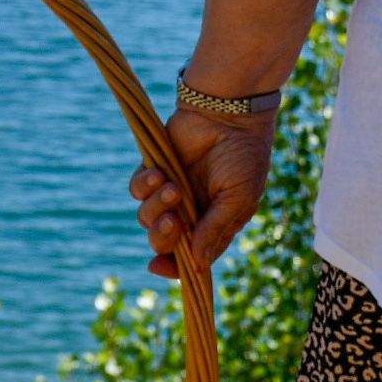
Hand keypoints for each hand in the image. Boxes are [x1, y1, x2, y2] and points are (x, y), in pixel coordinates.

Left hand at [129, 106, 273, 278]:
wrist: (231, 114)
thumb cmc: (244, 157)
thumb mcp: (238, 199)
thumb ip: (215, 230)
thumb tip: (197, 266)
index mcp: (212, 224)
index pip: (188, 256)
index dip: (172, 267)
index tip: (158, 267)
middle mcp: (189, 212)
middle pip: (162, 240)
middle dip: (162, 237)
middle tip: (173, 221)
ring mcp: (171, 191)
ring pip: (146, 216)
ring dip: (156, 206)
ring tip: (173, 187)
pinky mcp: (156, 169)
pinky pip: (137, 189)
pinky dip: (144, 185)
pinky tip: (159, 174)